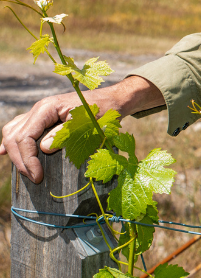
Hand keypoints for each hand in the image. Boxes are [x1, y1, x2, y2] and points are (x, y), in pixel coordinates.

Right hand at [1, 75, 163, 182]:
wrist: (113, 100)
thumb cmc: (102, 111)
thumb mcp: (86, 124)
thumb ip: (63, 135)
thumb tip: (43, 149)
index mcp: (46, 108)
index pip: (24, 136)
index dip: (27, 158)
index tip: (38, 176)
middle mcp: (39, 109)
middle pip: (15, 136)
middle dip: (20, 159)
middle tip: (34, 177)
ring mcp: (40, 112)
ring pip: (13, 131)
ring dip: (14, 151)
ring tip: (22, 169)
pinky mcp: (44, 117)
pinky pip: (20, 128)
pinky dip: (14, 140)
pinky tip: (6, 151)